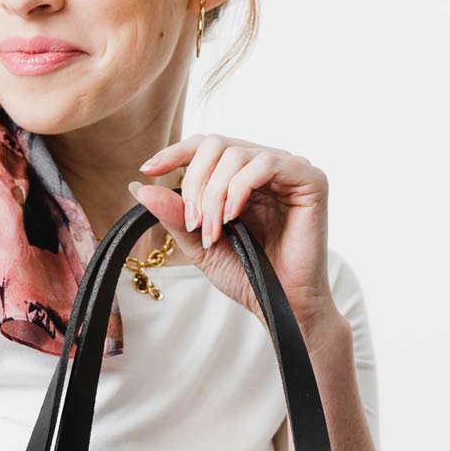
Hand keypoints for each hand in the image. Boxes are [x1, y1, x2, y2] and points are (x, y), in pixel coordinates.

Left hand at [131, 134, 339, 331]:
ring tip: (213, 231)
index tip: (147, 169)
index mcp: (242, 176)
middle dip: (196, 183)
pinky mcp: (310, 179)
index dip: (175, 152)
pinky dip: (239, 188)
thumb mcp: (200, 244)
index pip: (206, 147)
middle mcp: (266, 166)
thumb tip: (139, 188)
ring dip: (215, 193)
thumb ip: (175, 215)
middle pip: (217, 145)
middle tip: (193, 223)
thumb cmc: (249, 276)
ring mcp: (289, 169)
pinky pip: (266, 163)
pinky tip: (232, 217)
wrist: (282, 306)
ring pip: (237, 153)